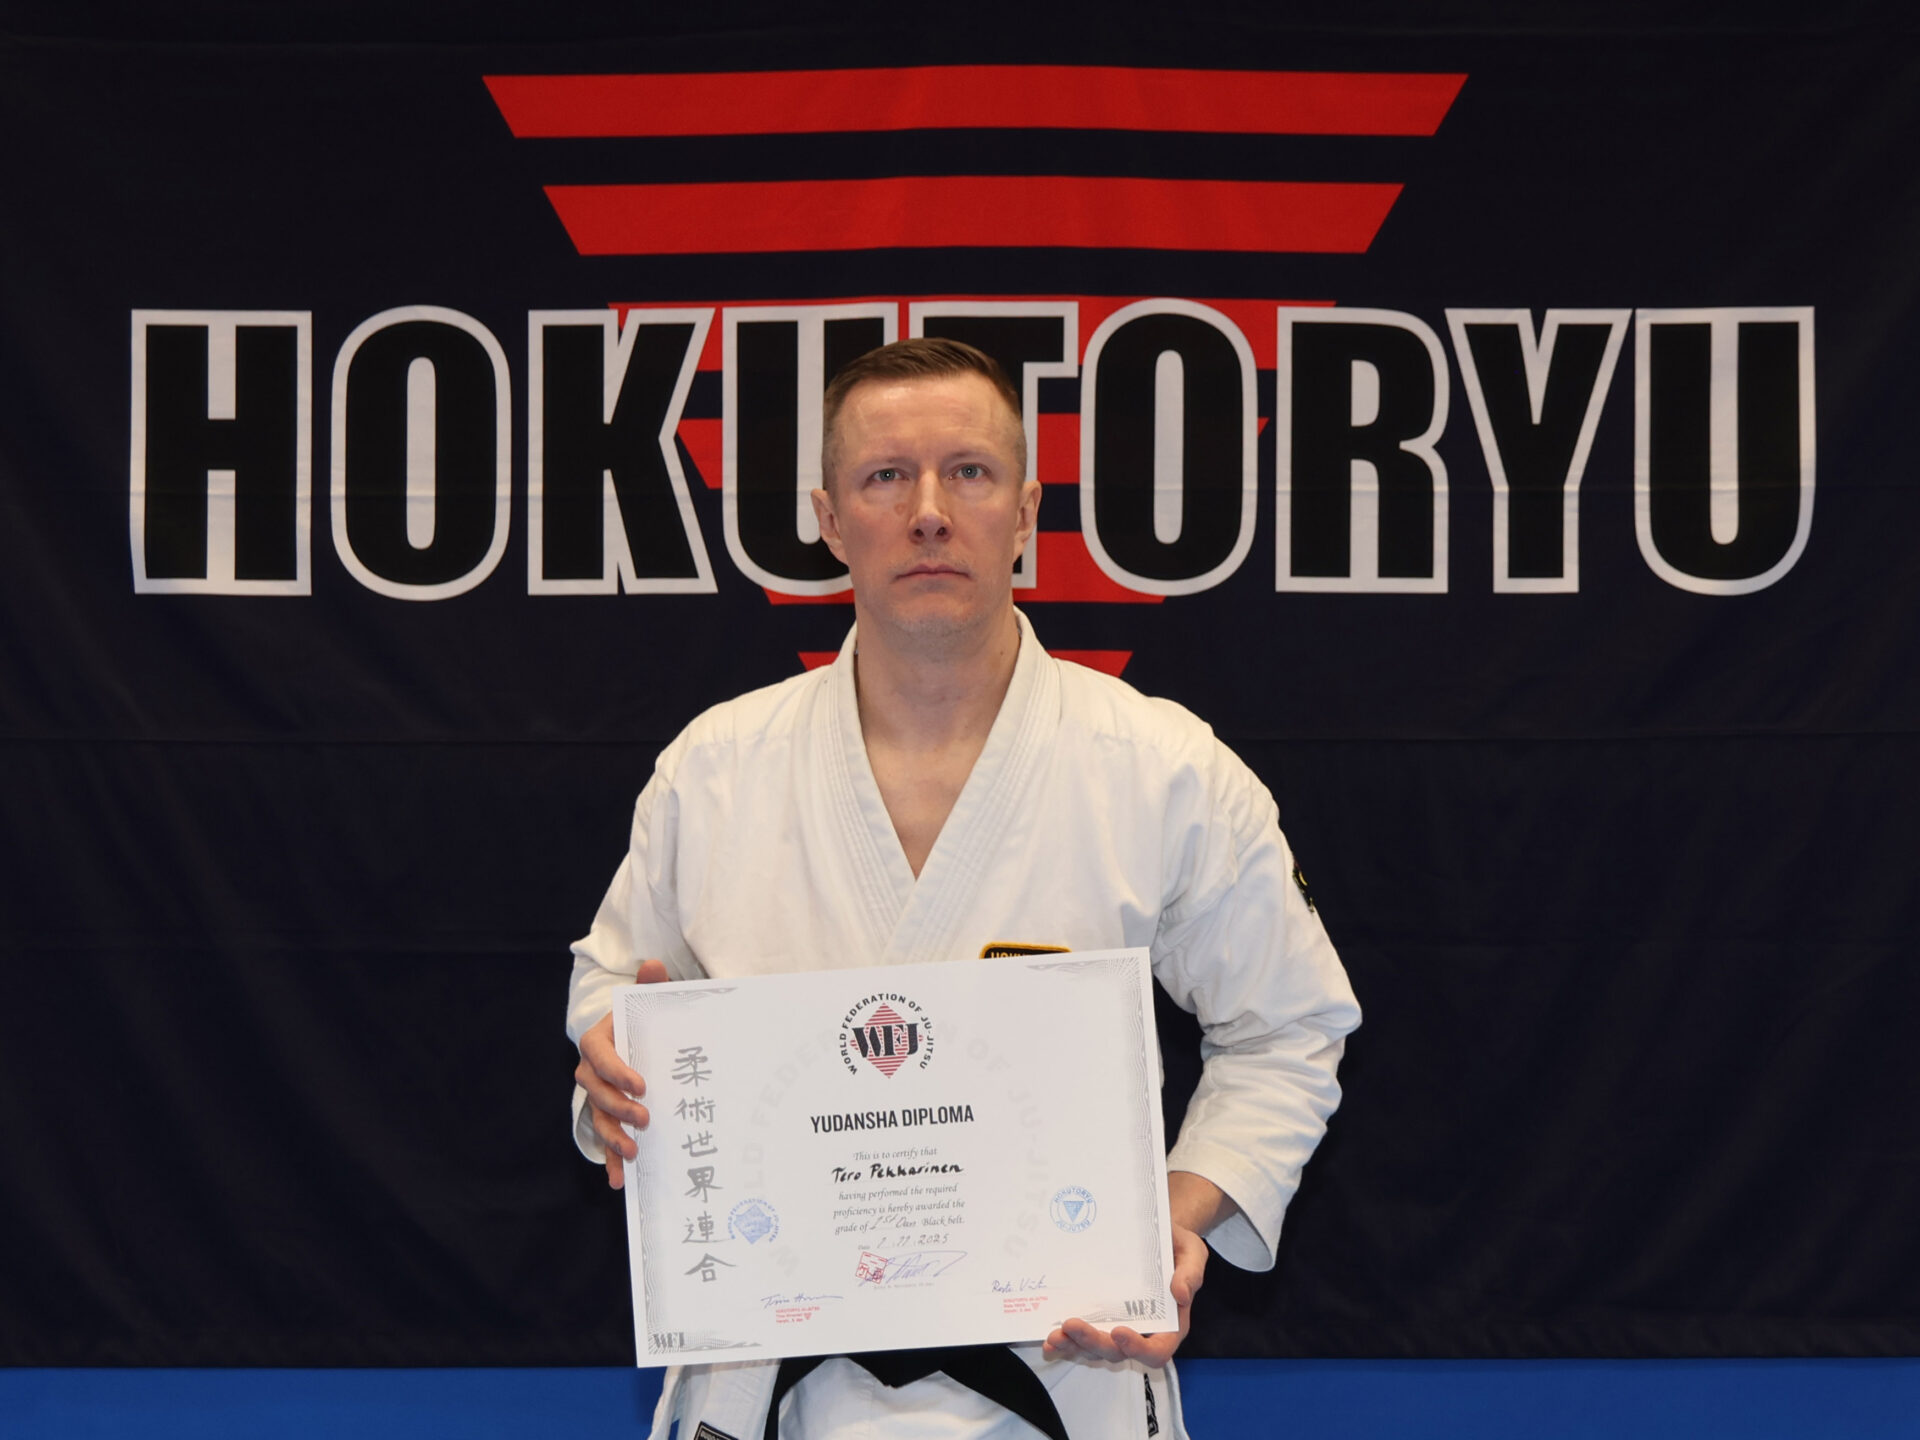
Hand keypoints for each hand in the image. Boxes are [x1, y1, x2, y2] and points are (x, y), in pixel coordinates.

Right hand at [574, 958, 669, 1188]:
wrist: (634, 1040)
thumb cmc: (641, 1021)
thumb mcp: (646, 1003)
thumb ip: (649, 987)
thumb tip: (653, 965)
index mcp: (599, 1042)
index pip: (599, 1056)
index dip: (616, 1071)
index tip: (640, 1084)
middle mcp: (591, 1072)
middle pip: (596, 1092)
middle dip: (618, 1107)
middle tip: (644, 1117)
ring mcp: (597, 1097)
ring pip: (598, 1119)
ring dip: (612, 1137)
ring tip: (632, 1151)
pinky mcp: (606, 1118)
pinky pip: (604, 1141)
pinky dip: (610, 1160)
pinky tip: (619, 1180)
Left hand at [1041, 1221, 1207, 1367]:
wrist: (1154, 1231)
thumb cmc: (1175, 1245)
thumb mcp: (1192, 1252)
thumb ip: (1191, 1273)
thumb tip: (1180, 1293)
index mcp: (1170, 1324)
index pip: (1158, 1350)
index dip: (1138, 1349)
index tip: (1118, 1332)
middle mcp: (1142, 1331)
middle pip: (1119, 1352)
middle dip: (1094, 1343)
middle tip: (1073, 1325)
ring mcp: (1117, 1327)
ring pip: (1096, 1349)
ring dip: (1074, 1346)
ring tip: (1055, 1334)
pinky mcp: (1098, 1318)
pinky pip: (1082, 1337)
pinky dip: (1066, 1340)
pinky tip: (1050, 1337)